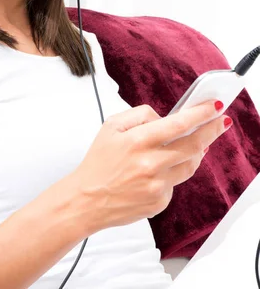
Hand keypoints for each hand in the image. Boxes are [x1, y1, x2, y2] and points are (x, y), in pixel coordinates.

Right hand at [71, 100, 231, 233]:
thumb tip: (164, 117)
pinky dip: (173, 172)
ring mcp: (157, 185)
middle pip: (194, 145)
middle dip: (212, 131)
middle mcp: (150, 163)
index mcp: (138, 141)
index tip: (216, 106)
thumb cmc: (98, 162)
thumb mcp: (111, 126)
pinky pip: (175, 182)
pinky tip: (159, 170)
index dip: (201, 114)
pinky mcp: (160, 201)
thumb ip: (140, 115)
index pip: (178, 124)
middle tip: (222, 122)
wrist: (87, 200)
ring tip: (195, 142)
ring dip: (197, 151)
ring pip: (190, 165)